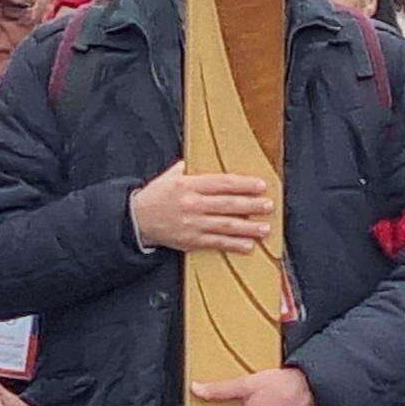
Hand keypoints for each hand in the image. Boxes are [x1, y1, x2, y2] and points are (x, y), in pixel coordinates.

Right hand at [130, 162, 275, 254]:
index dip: (243, 185)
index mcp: (189, 185)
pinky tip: (248, 245)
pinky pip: (216, 243)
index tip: (260, 186)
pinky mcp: (191, 240)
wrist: (136, 220)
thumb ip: (187, 168)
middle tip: (268, 206)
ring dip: (248, 228)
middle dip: (251, 206)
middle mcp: (192, 204)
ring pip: (225, 226)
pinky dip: (233, 244)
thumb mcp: (169, 177)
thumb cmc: (155, 196)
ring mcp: (192, 224)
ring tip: (265, 228)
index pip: (222, 184)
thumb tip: (199, 160)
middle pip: (227, 205)